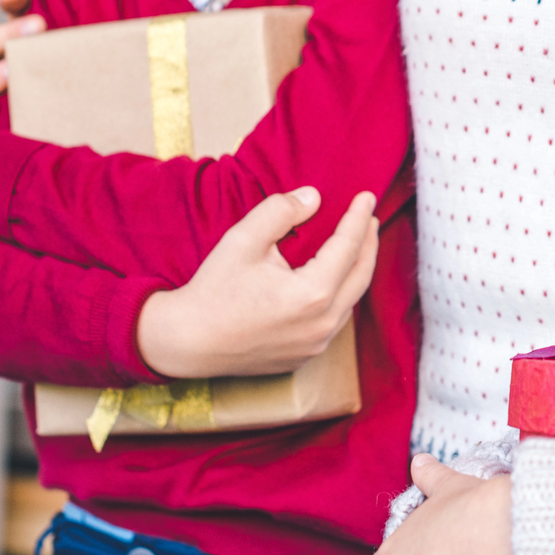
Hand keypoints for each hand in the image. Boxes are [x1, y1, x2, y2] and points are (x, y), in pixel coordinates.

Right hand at [137, 188, 378, 378]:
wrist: (186, 341)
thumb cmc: (214, 289)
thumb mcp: (243, 239)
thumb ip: (281, 211)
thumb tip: (314, 198)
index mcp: (312, 294)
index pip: (348, 247)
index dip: (357, 219)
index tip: (366, 197)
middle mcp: (322, 325)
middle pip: (361, 276)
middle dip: (368, 243)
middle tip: (369, 217)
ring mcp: (315, 346)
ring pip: (350, 302)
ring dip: (356, 271)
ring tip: (356, 245)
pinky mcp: (304, 357)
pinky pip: (334, 321)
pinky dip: (340, 296)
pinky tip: (333, 280)